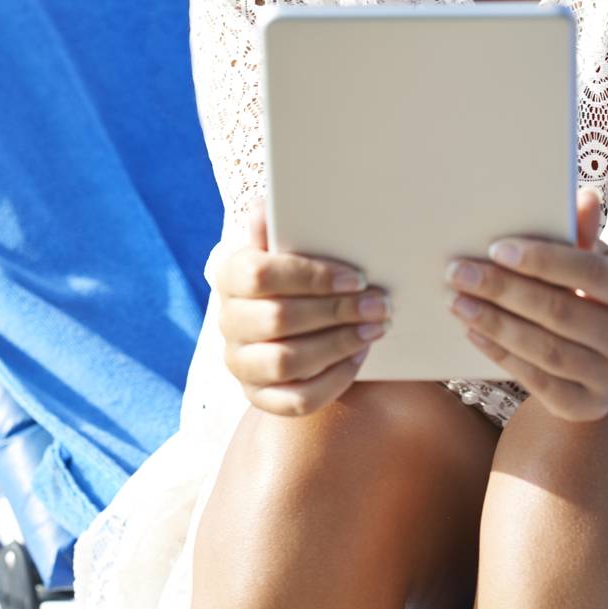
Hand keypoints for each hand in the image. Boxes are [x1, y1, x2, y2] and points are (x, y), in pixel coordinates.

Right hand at [216, 200, 392, 417]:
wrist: (298, 323)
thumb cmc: (300, 275)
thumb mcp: (293, 246)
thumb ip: (281, 228)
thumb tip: (264, 209)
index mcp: (231, 276)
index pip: (259, 274)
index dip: (310, 276)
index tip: (357, 277)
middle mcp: (229, 322)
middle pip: (277, 319)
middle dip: (336, 312)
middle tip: (378, 304)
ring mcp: (242, 363)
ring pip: (286, 362)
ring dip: (338, 344)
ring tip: (373, 329)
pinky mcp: (260, 397)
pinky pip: (297, 399)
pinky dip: (333, 380)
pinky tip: (358, 356)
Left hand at [444, 186, 607, 421]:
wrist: (605, 356)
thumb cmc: (591, 294)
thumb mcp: (592, 261)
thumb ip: (583, 233)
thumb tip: (583, 197)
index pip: (589, 271)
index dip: (543, 260)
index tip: (496, 248)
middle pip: (561, 311)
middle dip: (504, 290)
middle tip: (459, 272)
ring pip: (546, 349)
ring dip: (496, 324)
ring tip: (457, 302)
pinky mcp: (587, 406)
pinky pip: (538, 381)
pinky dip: (501, 354)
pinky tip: (472, 331)